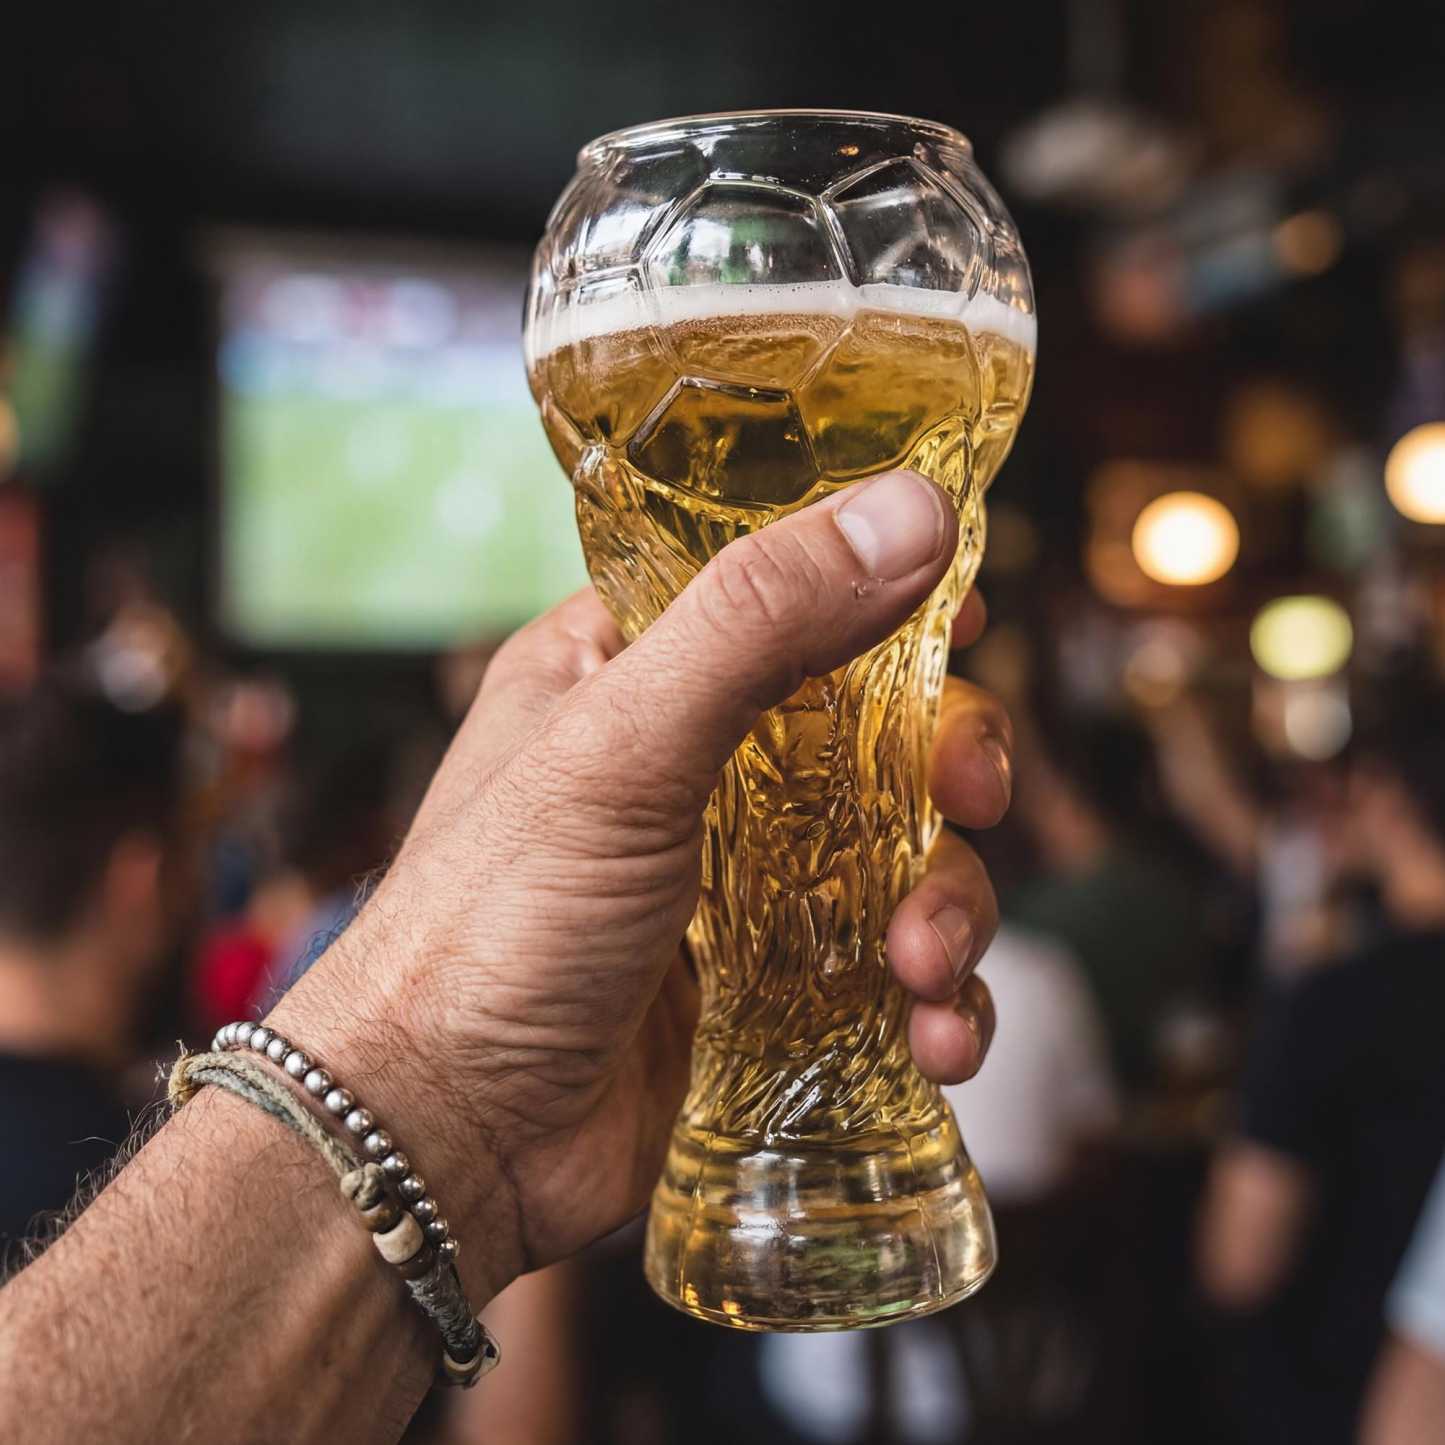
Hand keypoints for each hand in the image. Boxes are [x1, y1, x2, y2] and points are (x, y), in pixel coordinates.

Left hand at [273, 469, 1011, 1302]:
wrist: (444, 1143)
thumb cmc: (491, 927)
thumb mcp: (621, 749)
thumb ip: (760, 623)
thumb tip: (913, 511)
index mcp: (631, 671)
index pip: (779, 590)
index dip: (880, 591)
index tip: (969, 614)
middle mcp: (694, 767)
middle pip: (871, 722)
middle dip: (944, 760)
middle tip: (968, 794)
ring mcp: (740, 883)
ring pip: (901, 851)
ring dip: (950, 898)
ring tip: (923, 962)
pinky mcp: (774, 988)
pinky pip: (893, 970)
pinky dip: (938, 999)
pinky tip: (936, 1035)